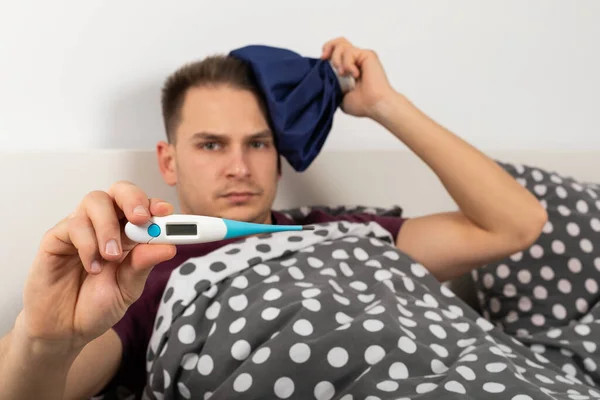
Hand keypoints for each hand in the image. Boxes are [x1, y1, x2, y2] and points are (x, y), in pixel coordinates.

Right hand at [17, 181, 176, 351]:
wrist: (65, 330)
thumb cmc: (97, 305)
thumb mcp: (128, 288)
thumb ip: (144, 265)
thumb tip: (168, 246)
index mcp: (129, 234)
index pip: (144, 207)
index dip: (156, 205)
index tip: (167, 212)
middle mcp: (106, 225)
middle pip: (119, 191)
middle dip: (133, 199)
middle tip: (141, 219)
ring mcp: (81, 229)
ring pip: (95, 201)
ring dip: (109, 226)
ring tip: (112, 256)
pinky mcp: (56, 238)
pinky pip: (73, 225)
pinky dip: (87, 244)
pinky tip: (93, 266)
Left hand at [321, 37, 396, 118]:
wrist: (374, 105)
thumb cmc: (362, 104)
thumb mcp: (338, 94)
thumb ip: (331, 83)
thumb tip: (321, 76)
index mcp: (348, 69)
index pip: (335, 51)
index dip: (327, 52)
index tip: (322, 60)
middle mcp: (355, 61)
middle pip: (338, 42)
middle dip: (328, 47)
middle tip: (325, 59)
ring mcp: (361, 57)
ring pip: (341, 45)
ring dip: (337, 59)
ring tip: (342, 73)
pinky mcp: (367, 55)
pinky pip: (350, 51)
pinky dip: (348, 63)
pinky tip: (354, 75)